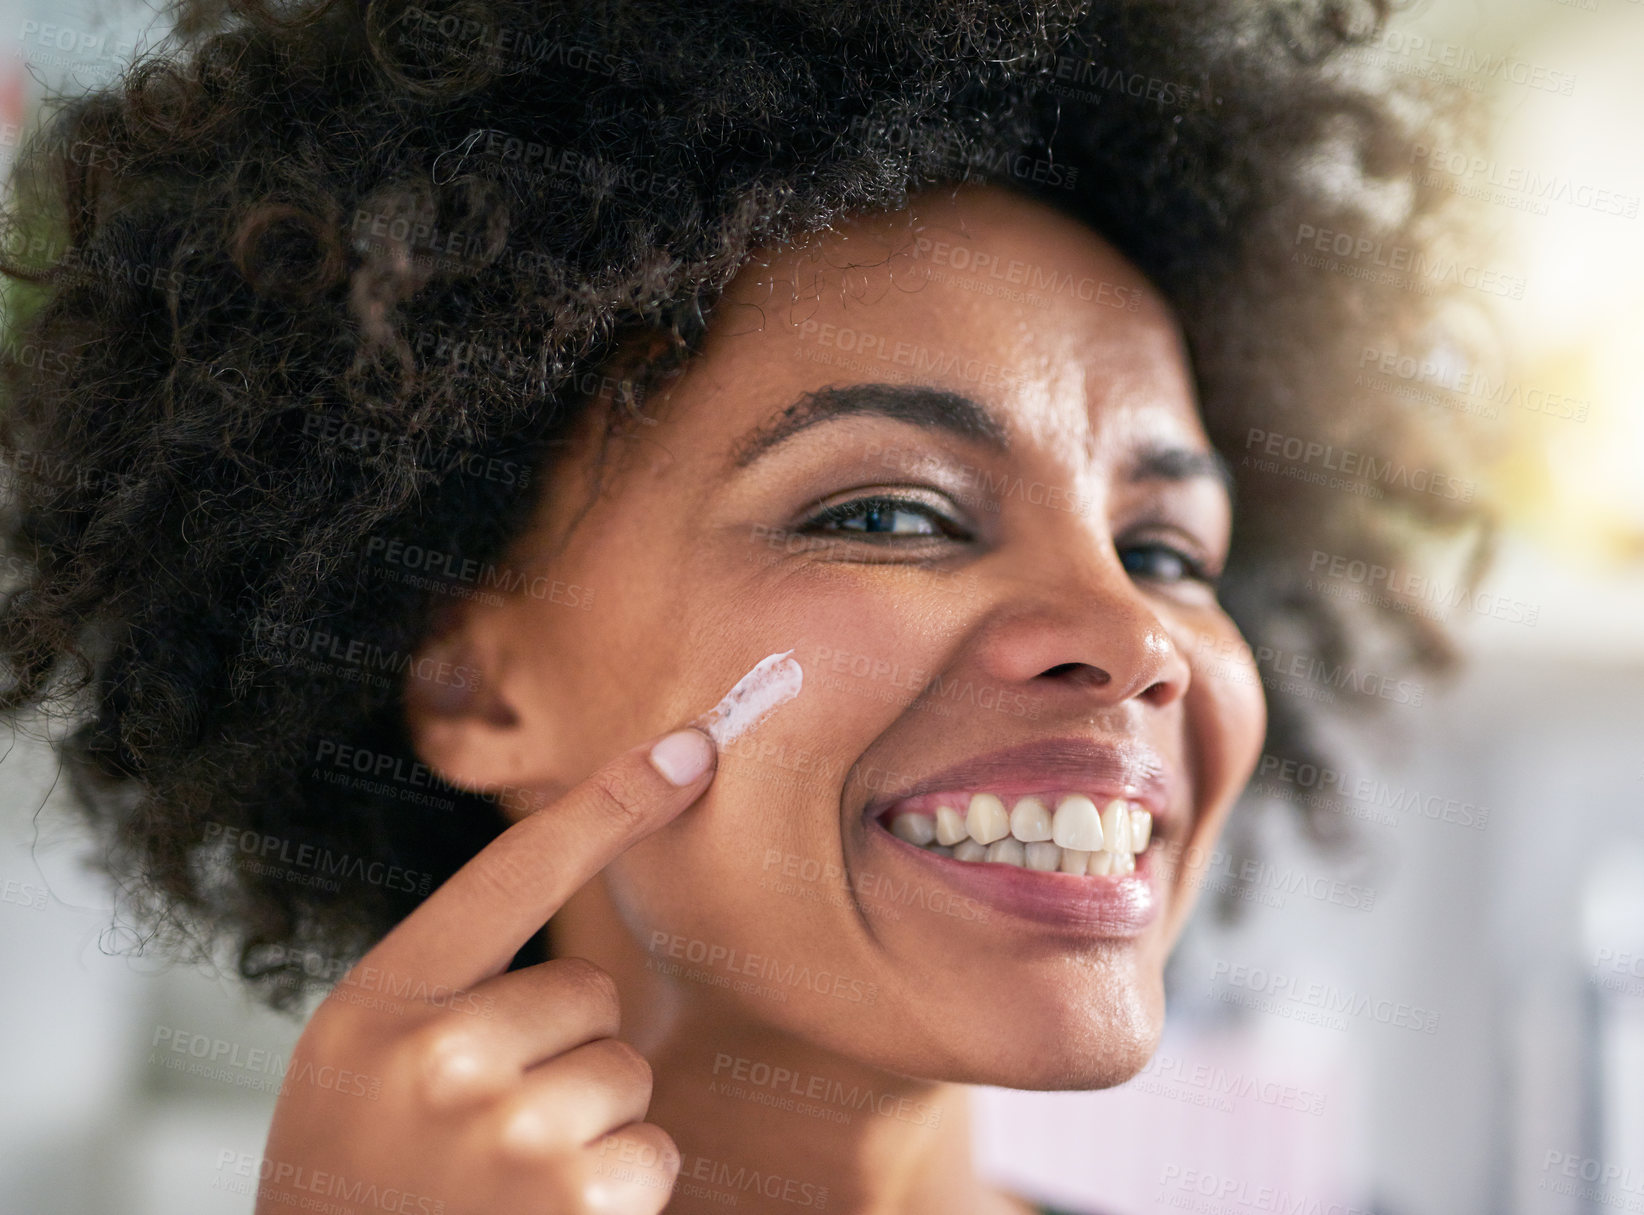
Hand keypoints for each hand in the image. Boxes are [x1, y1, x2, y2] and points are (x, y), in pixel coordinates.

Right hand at [254, 727, 716, 1214]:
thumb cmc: (357, 1187)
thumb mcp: (362, 1064)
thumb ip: (448, 994)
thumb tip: (581, 960)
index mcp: (380, 1003)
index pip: (513, 872)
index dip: (611, 802)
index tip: (693, 747)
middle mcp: (441, 1056)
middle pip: (592, 994)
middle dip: (563, 1053)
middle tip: (486, 1131)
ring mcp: (509, 1131)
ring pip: (625, 1071)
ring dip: (590, 1127)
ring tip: (504, 1186)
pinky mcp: (575, 1200)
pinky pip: (650, 1150)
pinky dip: (616, 1190)